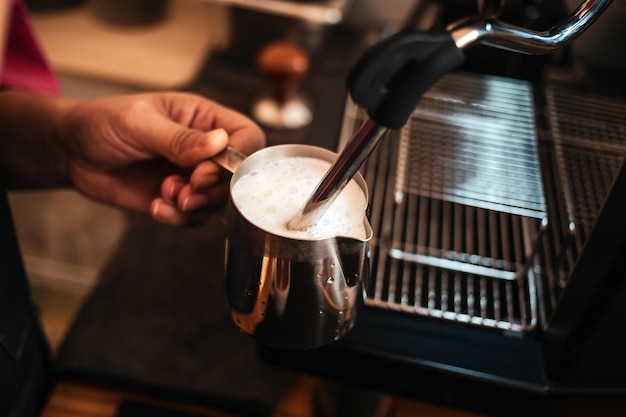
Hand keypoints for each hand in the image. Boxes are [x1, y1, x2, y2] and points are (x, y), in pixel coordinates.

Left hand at [62, 92, 264, 225]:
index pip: (245, 136)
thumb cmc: (104, 123)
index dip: (236, 158)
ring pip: (217, 200)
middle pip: (237, 175)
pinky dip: (179, 218)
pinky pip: (194, 217)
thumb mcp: (140, 123)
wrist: (71, 152)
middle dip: (214, 188)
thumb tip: (220, 143)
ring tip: (166, 196)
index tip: (204, 171)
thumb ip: (179, 138)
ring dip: (195, 205)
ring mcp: (192, 176)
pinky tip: (156, 207)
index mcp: (203, 119)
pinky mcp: (177, 200)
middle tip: (187, 191)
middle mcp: (204, 149)